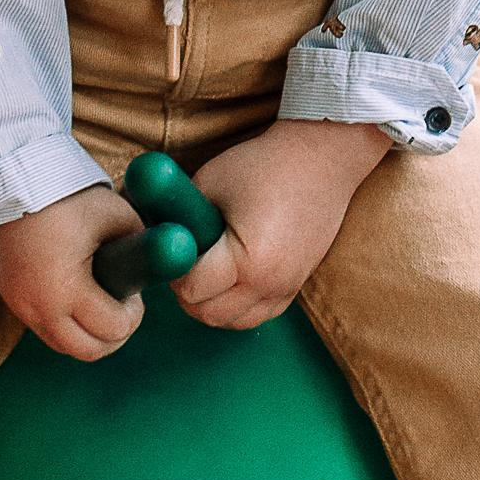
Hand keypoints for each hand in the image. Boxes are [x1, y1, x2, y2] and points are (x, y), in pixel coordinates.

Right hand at [0, 182, 144, 360]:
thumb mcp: (113, 213)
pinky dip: (66, 326)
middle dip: (113, 336)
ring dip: (88, 336)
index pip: (113, 329)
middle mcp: (40, 307)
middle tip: (123, 308)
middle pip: (88, 351)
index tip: (136, 294)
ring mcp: (22, 307)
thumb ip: (138, 238)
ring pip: (64, 346)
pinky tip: (77, 299)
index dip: (133, 315)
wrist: (4, 182)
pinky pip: (45, 331)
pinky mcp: (12, 299)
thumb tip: (160, 256)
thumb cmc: (61, 196)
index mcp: (67, 288)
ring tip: (101, 306)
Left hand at [171, 119, 391, 330]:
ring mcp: (286, 287)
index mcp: (248, 258)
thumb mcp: (210, 182)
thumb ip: (183, 218)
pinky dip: (237, 307)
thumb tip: (157, 236)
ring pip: (233, 322)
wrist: (322, 157)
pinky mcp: (296, 286)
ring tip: (206, 271)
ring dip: (211, 304)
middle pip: (210, 314)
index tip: (175, 250)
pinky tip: (229, 280)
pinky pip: (257, 315)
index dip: (176, 272)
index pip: (193, 290)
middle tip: (185, 262)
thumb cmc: (264, 164)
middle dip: (188, 293)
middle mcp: (269, 281)